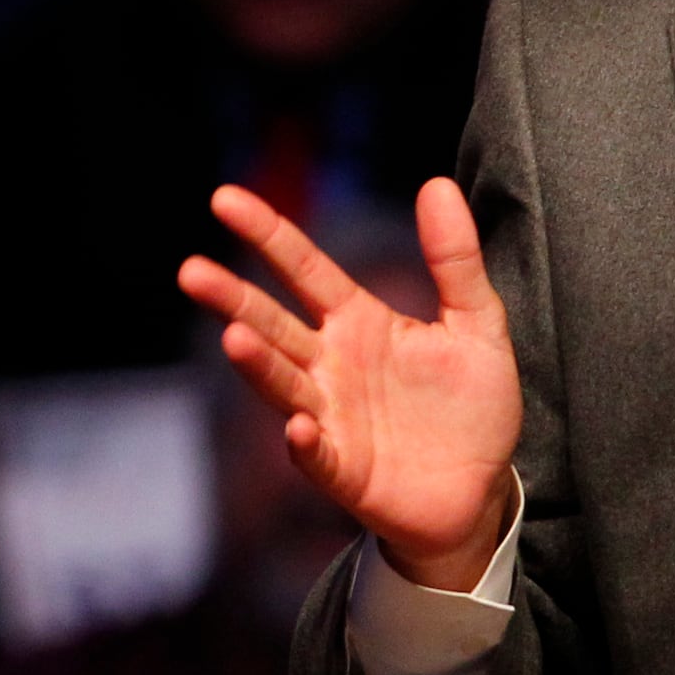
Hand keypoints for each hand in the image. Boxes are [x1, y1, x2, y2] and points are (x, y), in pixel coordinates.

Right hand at [177, 180, 522, 590]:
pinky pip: (316, 454)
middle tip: (191, 271)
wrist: (482, 490)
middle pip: (273, 324)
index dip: (267, 234)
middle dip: (233, 299)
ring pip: (283, 384)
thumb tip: (437, 184)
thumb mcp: (478, 324)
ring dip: (258, 364)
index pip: (304, 269)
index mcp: (358, 323)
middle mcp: (331, 366)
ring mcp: (331, 418)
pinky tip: (297, 426)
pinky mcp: (344, 470)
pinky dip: (304, 441)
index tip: (224, 199)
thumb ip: (455, 260)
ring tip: (234, 337)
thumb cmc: (472, 406)